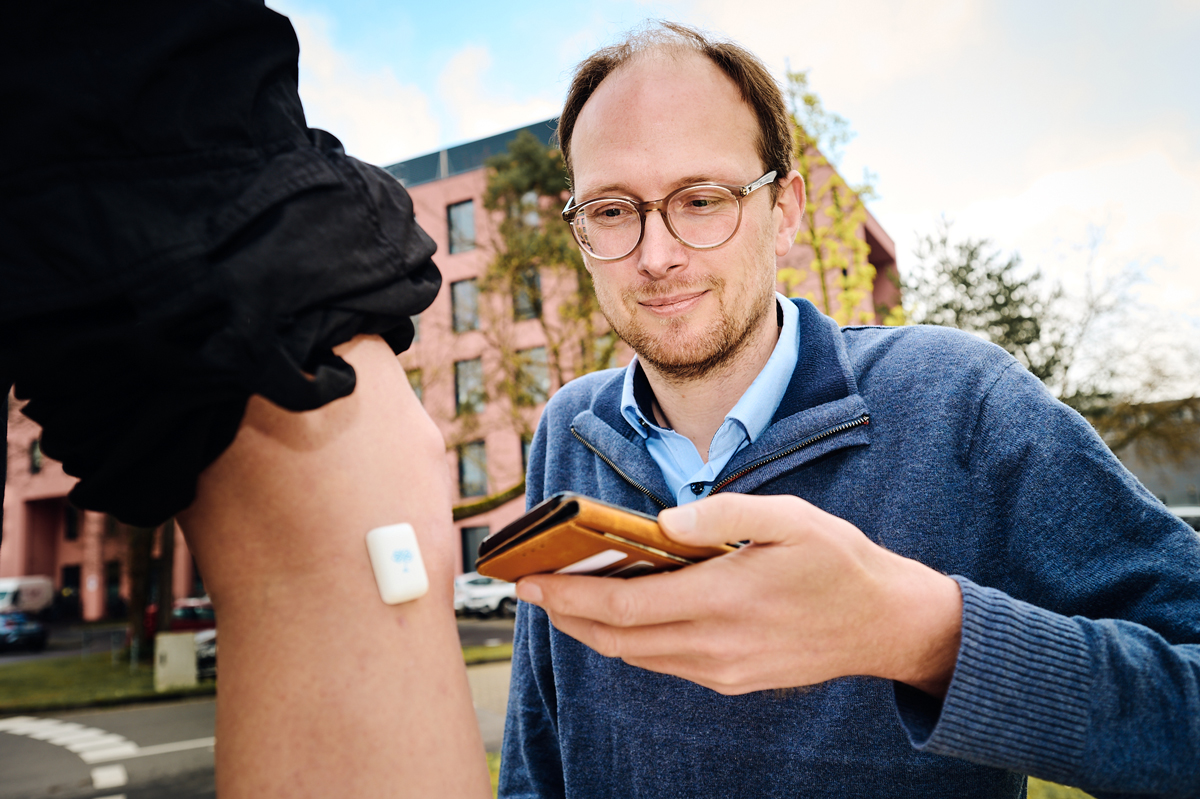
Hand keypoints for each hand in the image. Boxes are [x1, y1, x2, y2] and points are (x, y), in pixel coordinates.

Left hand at [516, 493, 961, 696]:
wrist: (885, 624)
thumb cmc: (838, 563)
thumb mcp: (790, 517)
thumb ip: (722, 513)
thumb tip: (663, 520)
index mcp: (722, 599)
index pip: (621, 607)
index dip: (567, 597)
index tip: (530, 582)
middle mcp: (715, 644)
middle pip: (615, 639)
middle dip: (565, 616)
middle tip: (532, 592)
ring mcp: (722, 669)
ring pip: (635, 657)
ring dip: (593, 631)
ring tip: (567, 601)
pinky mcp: (731, 679)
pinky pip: (663, 664)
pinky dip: (630, 642)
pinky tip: (622, 617)